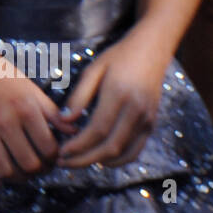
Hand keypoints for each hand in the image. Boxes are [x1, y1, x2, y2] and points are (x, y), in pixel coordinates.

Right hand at [0, 38, 73, 183]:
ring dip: (17, 178)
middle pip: (29, 163)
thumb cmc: (1, 73)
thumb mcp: (31, 89)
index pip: (48, 148)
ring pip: (5, 169)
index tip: (53, 159)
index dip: (55, 159)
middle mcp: (5, 120)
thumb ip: (53, 112)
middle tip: (39, 168)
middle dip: (39, 171)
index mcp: (26, 108)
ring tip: (22, 175)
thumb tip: (74, 132)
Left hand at [57, 32, 167, 168]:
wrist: (152, 51)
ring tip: (77, 160)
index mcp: (119, 94)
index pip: (97, 130)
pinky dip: (117, 160)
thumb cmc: (118, 57)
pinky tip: (99, 157)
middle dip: (84, 159)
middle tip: (63, 162)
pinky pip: (135, 151)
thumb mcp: (94, 70)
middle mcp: (136, 110)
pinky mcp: (151, 124)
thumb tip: (65, 121)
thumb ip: (79, 96)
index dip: (78, 146)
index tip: (61, 152)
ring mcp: (147, 119)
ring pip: (123, 153)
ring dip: (99, 162)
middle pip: (110, 147)